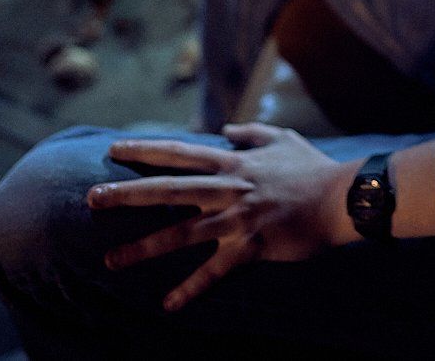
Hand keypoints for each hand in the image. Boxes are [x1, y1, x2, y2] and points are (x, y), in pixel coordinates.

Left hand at [87, 123, 347, 311]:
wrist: (343, 197)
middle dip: (127, 193)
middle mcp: (228, 187)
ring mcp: (237, 218)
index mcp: (233, 162)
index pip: (179, 153)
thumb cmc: (315, 168)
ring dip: (143, 247)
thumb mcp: (283, 139)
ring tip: (110, 260)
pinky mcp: (250, 246)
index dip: (145, 149)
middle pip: (168, 189)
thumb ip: (252, 133)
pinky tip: (168, 305)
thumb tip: (227, 130)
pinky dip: (191, 289)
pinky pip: (215, 270)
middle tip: (91, 197)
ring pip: (181, 232)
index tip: (113, 149)